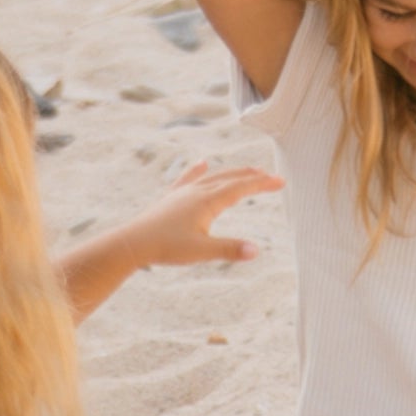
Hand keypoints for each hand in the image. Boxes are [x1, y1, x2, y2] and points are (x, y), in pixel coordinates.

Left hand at [121, 161, 283, 269]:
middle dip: (252, 176)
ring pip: (213, 177)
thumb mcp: (202, 251)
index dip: (262, 183)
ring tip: (246, 172)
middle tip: (271, 176)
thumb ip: (230, 249)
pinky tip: (201, 164)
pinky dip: (198, 171)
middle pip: (230, 178)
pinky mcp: (171, 198)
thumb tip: (256, 250)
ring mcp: (183, 192)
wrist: (134, 242)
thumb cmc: (167, 247)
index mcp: (208, 201)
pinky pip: (188, 179)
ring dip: (232, 174)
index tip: (281, 181)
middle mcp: (197, 191)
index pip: (241, 187)